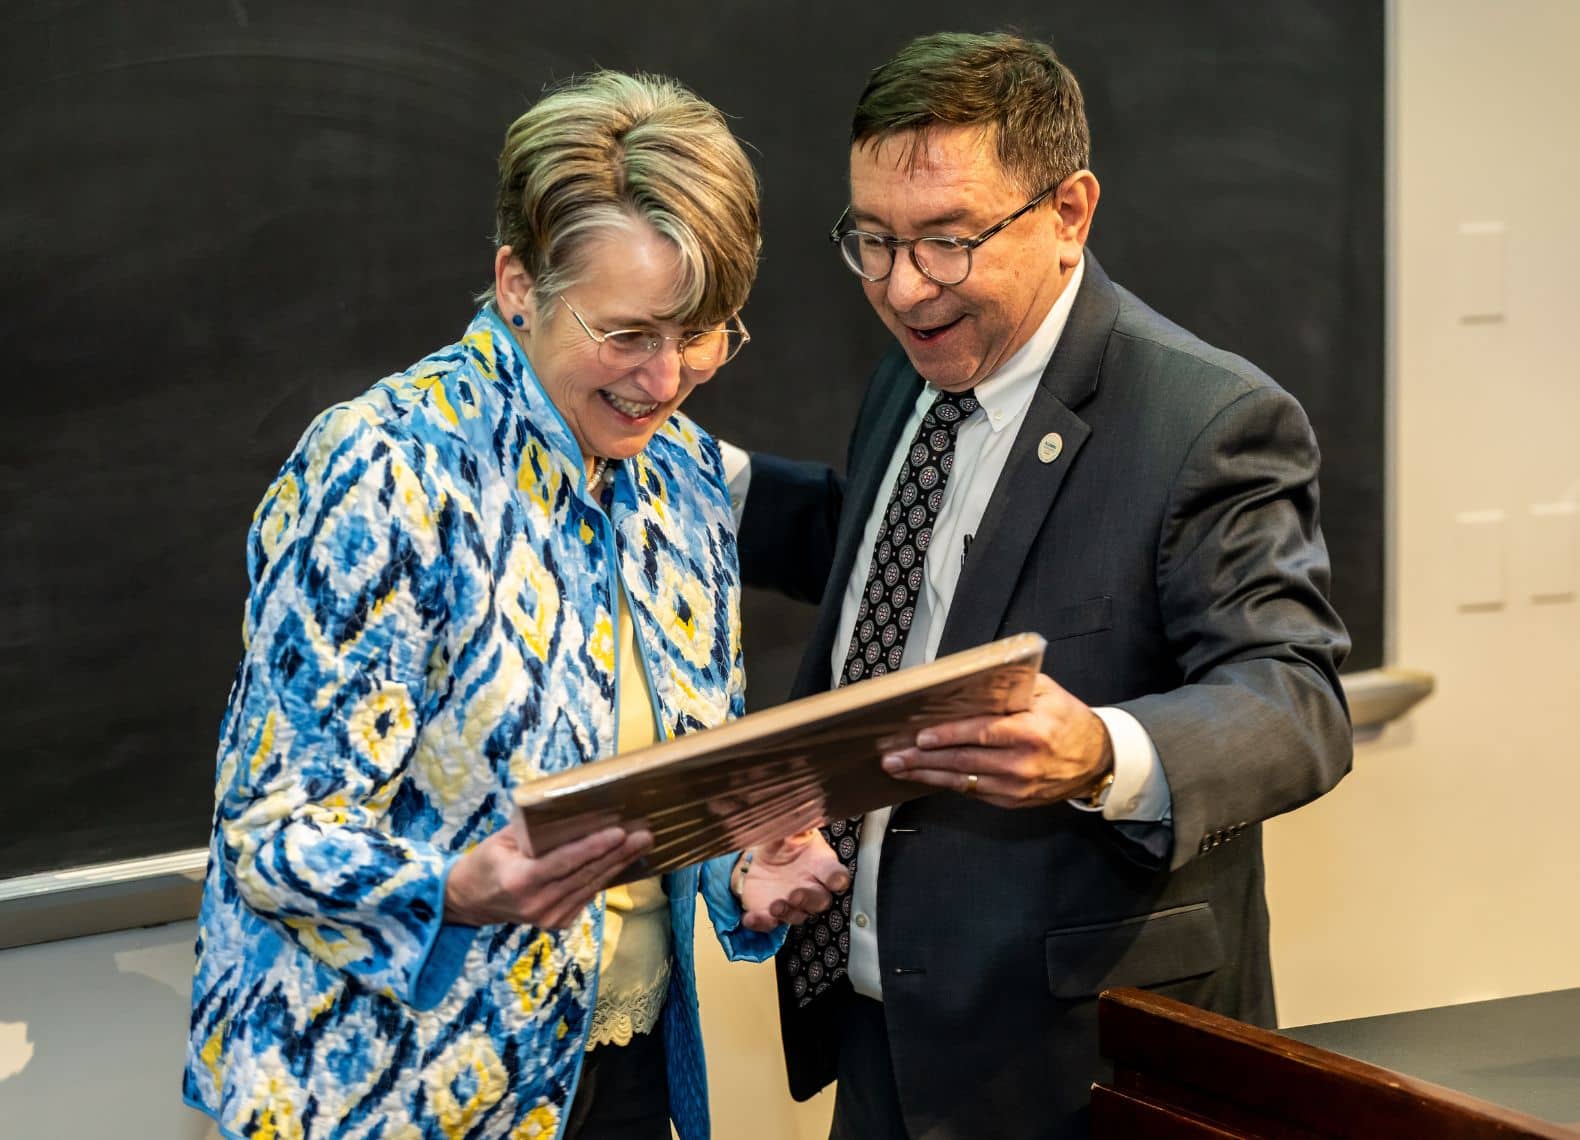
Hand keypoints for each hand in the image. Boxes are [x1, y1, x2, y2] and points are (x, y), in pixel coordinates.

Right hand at [444, 823, 652, 928]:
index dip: (593, 848)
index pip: (563, 862)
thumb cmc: (486, 862)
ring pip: (591, 886)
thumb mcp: (501, 839)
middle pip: (585, 875)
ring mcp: (549, 918)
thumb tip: (568, 806)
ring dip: (619, 865)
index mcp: (519, 881)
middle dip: (618, 854)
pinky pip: (587, 896)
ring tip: (642, 844)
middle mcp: (537, 904)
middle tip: (644, 835)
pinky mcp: (558, 923)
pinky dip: (605, 877)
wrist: (471, 902)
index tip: (619, 833)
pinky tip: (623, 861)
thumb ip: (533, 828)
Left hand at [736, 829, 848, 932]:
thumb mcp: (789, 831)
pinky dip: (760, 922)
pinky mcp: (772, 914)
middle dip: (809, 900)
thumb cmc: (785, 844)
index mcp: (820, 865)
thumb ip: (795, 826)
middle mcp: (810, 888)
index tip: (835, 881)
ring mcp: (792, 904)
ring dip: (787, 912)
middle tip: (796, 894)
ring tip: (775, 905)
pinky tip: (750, 918)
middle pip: (819, 901)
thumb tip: (798, 817)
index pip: (836, 874)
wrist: (760, 859)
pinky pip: (768, 923)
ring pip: (796, 915)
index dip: (837, 879)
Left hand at [880, 673, 1113, 808]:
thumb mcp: (1046, 692)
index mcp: (1031, 732)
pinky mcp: (1013, 801)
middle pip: (964, 762)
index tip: (921, 737)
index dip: (949, 736)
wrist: (1097, 759)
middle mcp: (1022, 764)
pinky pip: (973, 792)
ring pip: (963, 781)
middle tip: (893, 756)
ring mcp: (1017, 787)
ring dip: (927, 775)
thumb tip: (969, 681)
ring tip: (898, 768)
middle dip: (923, 760)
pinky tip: (925, 776)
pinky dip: (947, 783)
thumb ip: (1011, 686)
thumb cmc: (1067, 718)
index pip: (982, 734)